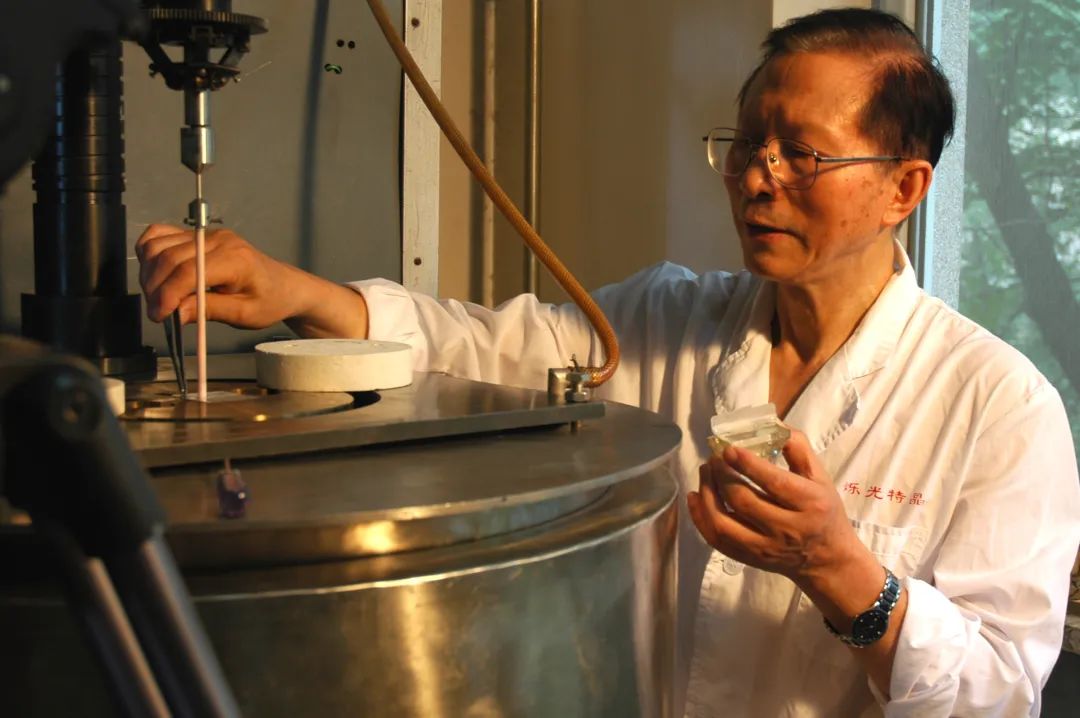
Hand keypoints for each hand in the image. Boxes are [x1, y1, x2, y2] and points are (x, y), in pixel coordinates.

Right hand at [135, 223, 367, 336]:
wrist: (284, 286)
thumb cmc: (269, 301)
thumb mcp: (244, 314)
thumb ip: (209, 311)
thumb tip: (175, 312)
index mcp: (234, 259)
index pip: (188, 272)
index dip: (167, 295)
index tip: (159, 316)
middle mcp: (218, 240)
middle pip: (168, 258)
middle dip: (155, 288)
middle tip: (157, 313)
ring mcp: (206, 234)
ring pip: (159, 244)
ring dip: (149, 272)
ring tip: (158, 297)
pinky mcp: (198, 234)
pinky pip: (161, 234)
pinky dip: (149, 252)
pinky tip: (154, 273)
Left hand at [686, 429, 867, 585]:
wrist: (827, 558)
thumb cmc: (822, 510)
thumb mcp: (820, 477)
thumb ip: (798, 448)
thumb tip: (771, 423)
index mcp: (809, 504)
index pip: (774, 483)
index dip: (747, 465)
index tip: (728, 448)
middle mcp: (787, 529)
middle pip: (743, 501)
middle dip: (722, 475)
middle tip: (714, 457)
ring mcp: (766, 548)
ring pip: (723, 524)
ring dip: (707, 494)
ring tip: (705, 472)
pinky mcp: (750, 559)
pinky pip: (716, 541)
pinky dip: (700, 518)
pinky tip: (695, 497)